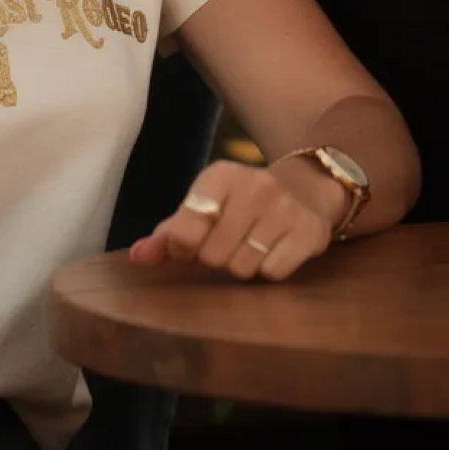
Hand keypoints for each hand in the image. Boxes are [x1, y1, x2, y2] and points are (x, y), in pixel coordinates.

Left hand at [129, 158, 333, 281]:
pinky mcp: (310, 230)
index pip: (185, 231)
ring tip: (254, 245)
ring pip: (243, 268)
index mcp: (220, 176)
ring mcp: (286, 208)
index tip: (194, 244)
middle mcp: (256, 186)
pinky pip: (273, 273)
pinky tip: (277, 249)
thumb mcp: (205, 206)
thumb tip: (138, 256)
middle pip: (214, 257)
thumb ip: (169, 233)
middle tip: (231, 242)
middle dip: (218, 258)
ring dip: (244, 266)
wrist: (307, 188)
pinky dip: (271, 270)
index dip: (185, 248)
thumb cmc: (241, 204)